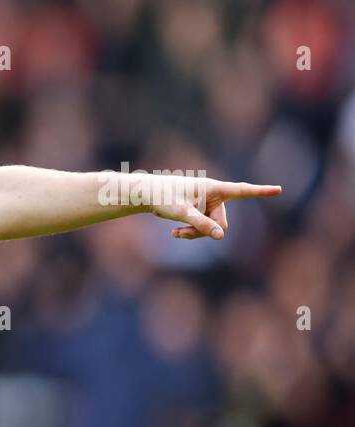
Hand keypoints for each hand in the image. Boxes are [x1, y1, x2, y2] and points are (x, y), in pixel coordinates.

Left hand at [145, 177, 281, 240]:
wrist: (147, 195)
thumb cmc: (164, 198)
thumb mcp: (183, 213)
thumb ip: (202, 224)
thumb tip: (221, 236)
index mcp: (214, 189)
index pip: (242, 190)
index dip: (261, 191)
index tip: (279, 189)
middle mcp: (213, 195)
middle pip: (221, 222)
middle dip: (204, 231)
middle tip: (180, 234)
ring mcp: (205, 204)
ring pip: (210, 227)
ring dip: (194, 233)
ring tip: (175, 233)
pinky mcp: (198, 211)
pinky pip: (202, 227)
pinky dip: (190, 232)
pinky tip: (174, 233)